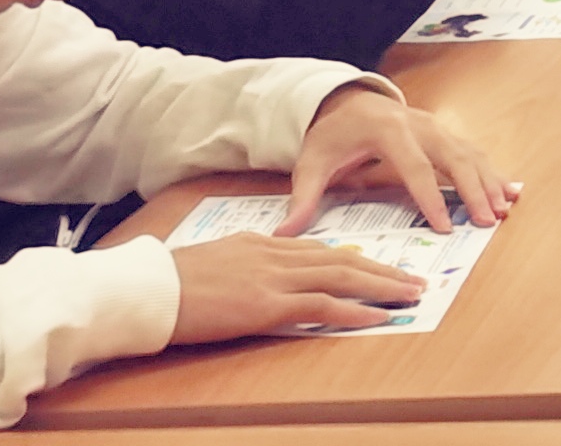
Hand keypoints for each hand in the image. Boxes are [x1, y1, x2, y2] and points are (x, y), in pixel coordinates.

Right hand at [170, 229, 426, 341]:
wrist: (146, 287)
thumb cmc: (169, 279)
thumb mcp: (216, 260)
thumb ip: (247, 261)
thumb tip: (261, 272)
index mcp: (264, 242)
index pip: (321, 248)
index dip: (355, 258)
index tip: (380, 266)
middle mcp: (276, 253)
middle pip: (343, 257)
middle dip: (383, 269)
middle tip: (414, 279)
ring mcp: (274, 278)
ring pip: (342, 276)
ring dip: (382, 286)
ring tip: (411, 295)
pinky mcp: (267, 304)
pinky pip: (322, 305)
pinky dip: (355, 310)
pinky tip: (378, 316)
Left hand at [285, 86, 512, 235]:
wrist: (349, 101)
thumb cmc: (332, 136)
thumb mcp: (312, 163)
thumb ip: (302, 197)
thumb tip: (284, 232)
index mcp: (389, 130)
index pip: (415, 167)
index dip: (430, 199)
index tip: (444, 226)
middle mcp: (420, 124)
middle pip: (454, 158)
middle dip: (474, 190)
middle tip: (489, 220)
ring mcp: (437, 127)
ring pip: (471, 154)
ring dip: (490, 181)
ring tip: (505, 209)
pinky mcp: (445, 134)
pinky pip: (474, 153)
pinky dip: (493, 172)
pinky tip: (510, 190)